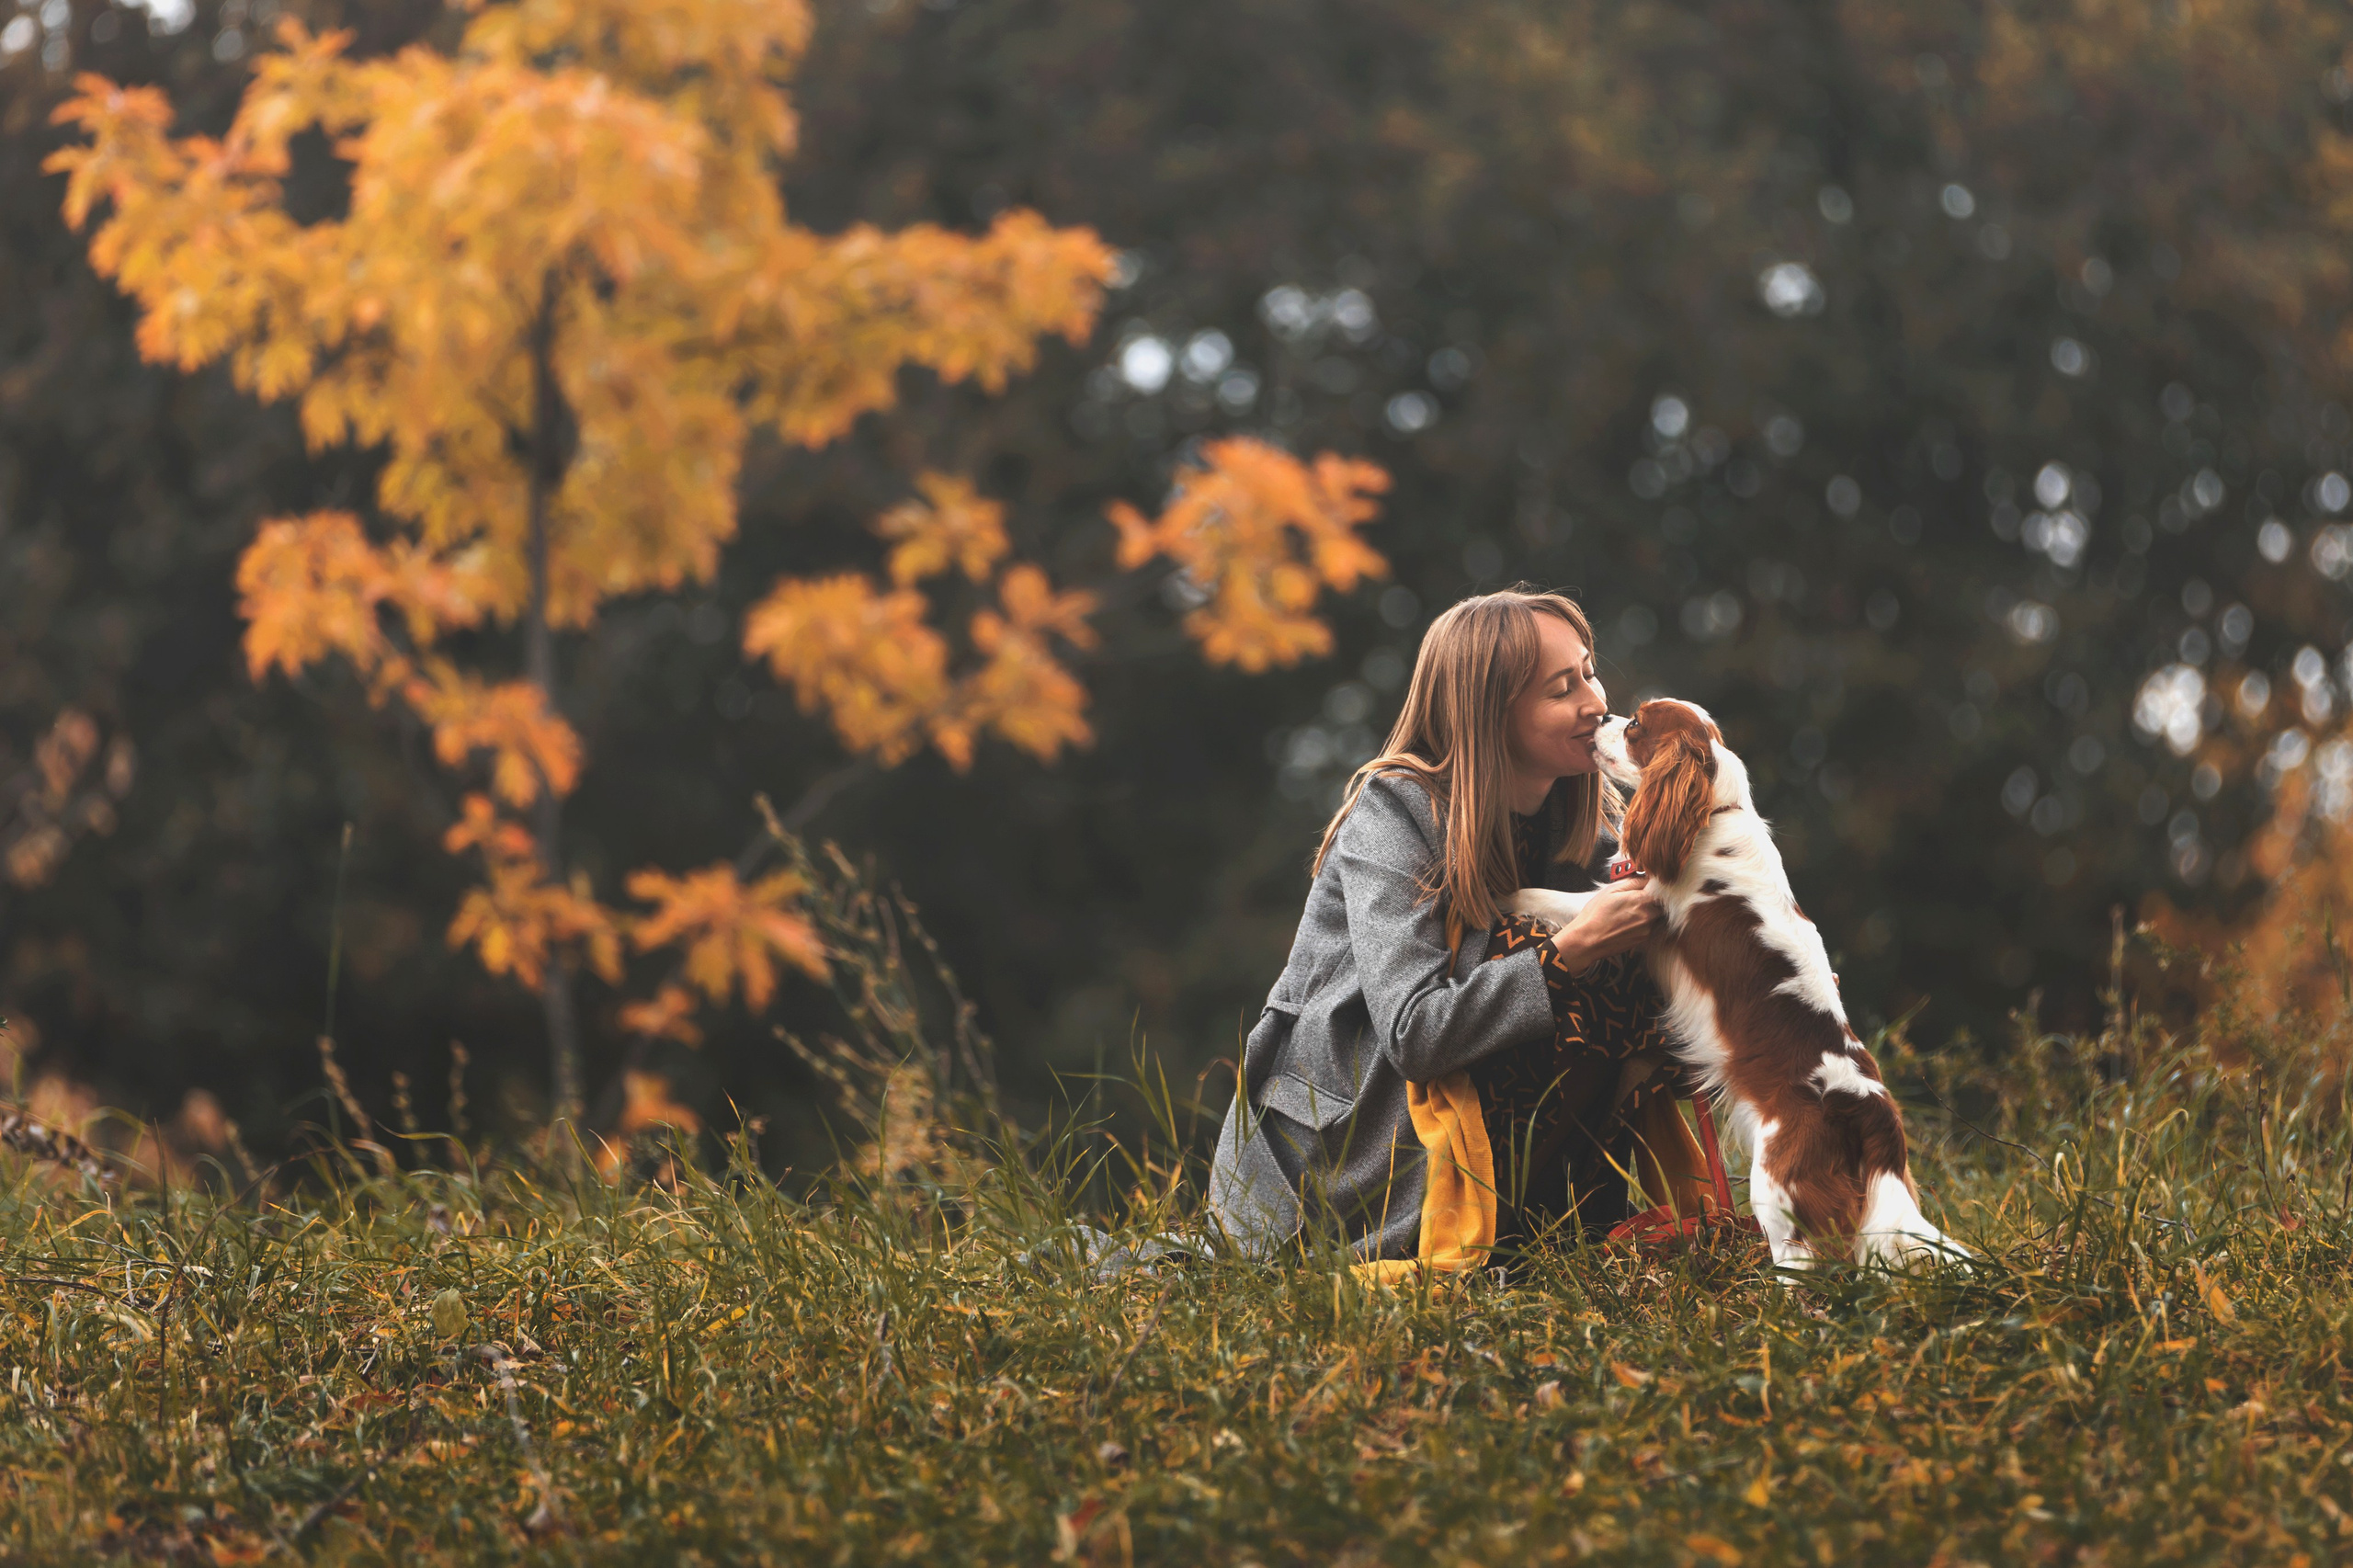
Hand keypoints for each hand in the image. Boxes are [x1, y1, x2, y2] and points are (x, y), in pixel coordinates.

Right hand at [1546, 875, 1661, 972]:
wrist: (1588, 940)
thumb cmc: (1596, 913)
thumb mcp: (1610, 891)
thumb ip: (1633, 882)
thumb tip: (1647, 877)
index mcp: (1641, 899)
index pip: (1659, 888)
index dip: (1652, 886)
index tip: (1645, 887)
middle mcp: (1649, 914)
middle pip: (1660, 903)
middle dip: (1651, 900)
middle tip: (1635, 900)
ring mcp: (1648, 928)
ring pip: (1655, 915)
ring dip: (1648, 912)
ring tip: (1628, 913)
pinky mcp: (1644, 938)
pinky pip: (1649, 926)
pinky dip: (1642, 923)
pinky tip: (1627, 923)